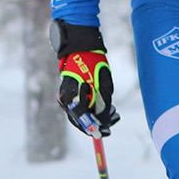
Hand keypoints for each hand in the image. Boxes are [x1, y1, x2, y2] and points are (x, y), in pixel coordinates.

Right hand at [55, 23, 120, 137]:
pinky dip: (90, 109)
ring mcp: (65, 96)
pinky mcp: (67, 93)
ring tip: (113, 113)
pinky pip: (78, 106)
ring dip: (95, 116)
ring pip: (79, 114)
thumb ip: (104, 103)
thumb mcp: (104, 82)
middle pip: (80, 120)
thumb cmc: (94, 62)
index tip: (106, 132)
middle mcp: (65, 99)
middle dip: (97, 123)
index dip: (95, 127)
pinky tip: (104, 108)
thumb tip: (104, 119)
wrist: (81, 46)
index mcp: (73, 96)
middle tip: (112, 123)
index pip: (84, 119)